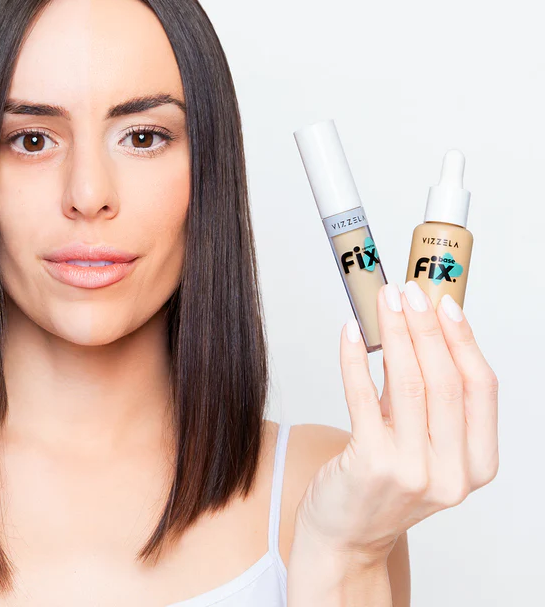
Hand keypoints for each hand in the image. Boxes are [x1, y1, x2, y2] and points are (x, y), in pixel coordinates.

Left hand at [293, 280, 498, 559]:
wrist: (346, 537)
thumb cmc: (381, 485)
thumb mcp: (421, 446)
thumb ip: (426, 401)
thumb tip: (415, 331)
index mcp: (476, 464)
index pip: (481, 389)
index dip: (464, 340)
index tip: (446, 304)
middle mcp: (451, 473)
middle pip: (446, 381)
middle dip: (426, 327)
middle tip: (409, 292)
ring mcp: (412, 472)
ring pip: (409, 384)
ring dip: (394, 333)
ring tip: (382, 302)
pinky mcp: (370, 464)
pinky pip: (363, 396)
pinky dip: (355, 358)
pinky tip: (351, 332)